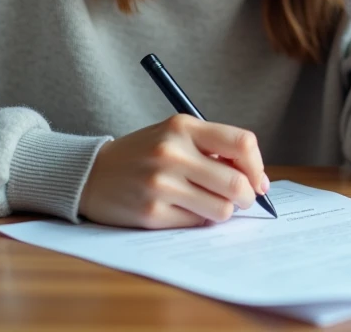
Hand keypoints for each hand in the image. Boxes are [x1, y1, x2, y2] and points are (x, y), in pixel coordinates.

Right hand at [78, 114, 268, 228]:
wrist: (91, 174)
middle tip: (242, 199)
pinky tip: (179, 208)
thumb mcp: (175, 136)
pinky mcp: (152, 212)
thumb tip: (257, 180)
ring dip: (221, 210)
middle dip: (247, 197)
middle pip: (237, 183)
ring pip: (222, 209)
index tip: (258, 180)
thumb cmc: (144, 155)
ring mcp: (161, 184)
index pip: (242, 143)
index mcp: (182, 126)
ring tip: (205, 202)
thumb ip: (214, 149)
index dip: (257, 166)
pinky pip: (196, 223)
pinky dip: (196, 219)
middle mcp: (172, 152)